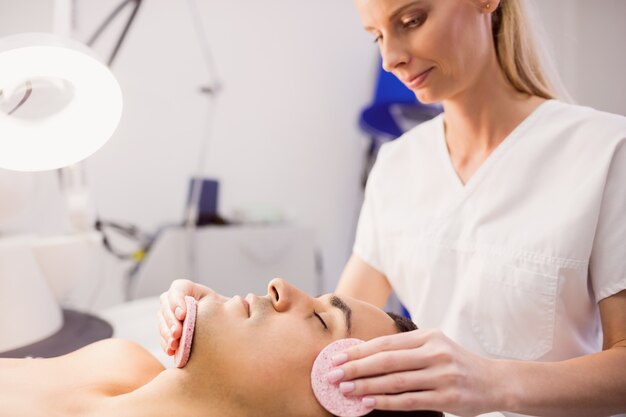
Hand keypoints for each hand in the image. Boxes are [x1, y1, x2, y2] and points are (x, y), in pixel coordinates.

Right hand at [158, 279, 228, 355]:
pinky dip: (166, 344)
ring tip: (174, 345)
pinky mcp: (169, 332)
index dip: (177, 299)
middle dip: (170, 320)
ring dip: (166, 333)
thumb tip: (241, 302)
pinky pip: (162, 336)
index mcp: (193, 291)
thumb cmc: (230, 317)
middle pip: (166, 304)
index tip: (183, 315)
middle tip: (177, 334)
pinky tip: (172, 352)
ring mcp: (171, 316)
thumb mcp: (232, 308)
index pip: (179, 288)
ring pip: (162, 320)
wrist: (225, 335)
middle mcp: (179, 301)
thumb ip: (233, 304)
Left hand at [330, 329, 502, 416]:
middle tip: (332, 374)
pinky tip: (368, 402)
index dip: (359, 350)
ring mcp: (441, 375)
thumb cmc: (456, 364)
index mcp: (429, 337)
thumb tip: (364, 355)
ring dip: (365, 386)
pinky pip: (409, 401)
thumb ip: (406, 349)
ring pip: (395, 381)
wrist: (495, 381)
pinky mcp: (447, 397)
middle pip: (386, 360)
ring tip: (344, 389)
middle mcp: (435, 353)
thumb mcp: (435, 347)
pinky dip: (385, 402)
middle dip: (355, 368)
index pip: (386, 343)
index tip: (337, 357)